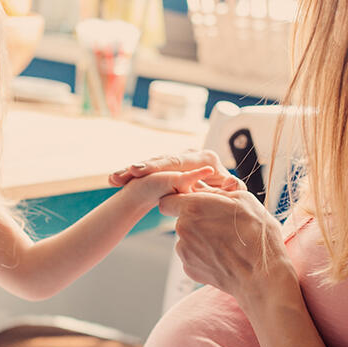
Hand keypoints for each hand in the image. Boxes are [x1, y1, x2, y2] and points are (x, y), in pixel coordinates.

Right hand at [110, 150, 243, 191]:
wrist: (222, 191)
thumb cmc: (227, 191)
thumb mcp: (232, 190)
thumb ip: (233, 188)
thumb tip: (232, 184)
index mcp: (203, 157)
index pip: (178, 161)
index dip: (158, 166)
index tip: (140, 171)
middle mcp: (186, 155)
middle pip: (161, 160)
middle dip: (142, 166)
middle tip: (128, 172)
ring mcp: (173, 161)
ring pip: (150, 164)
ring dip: (131, 171)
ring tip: (116, 178)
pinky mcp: (164, 168)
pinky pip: (145, 172)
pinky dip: (130, 175)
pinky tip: (115, 179)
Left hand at [158, 186, 295, 300]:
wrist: (260, 273)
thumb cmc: (256, 233)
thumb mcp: (242, 199)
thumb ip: (215, 191)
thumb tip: (201, 186)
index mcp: (193, 207)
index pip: (167, 200)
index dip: (178, 201)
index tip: (193, 203)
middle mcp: (182, 228)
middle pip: (180, 220)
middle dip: (196, 219)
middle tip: (221, 224)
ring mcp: (184, 251)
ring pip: (186, 239)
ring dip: (200, 238)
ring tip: (225, 243)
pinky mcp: (189, 269)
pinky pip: (192, 256)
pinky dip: (203, 255)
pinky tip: (222, 257)